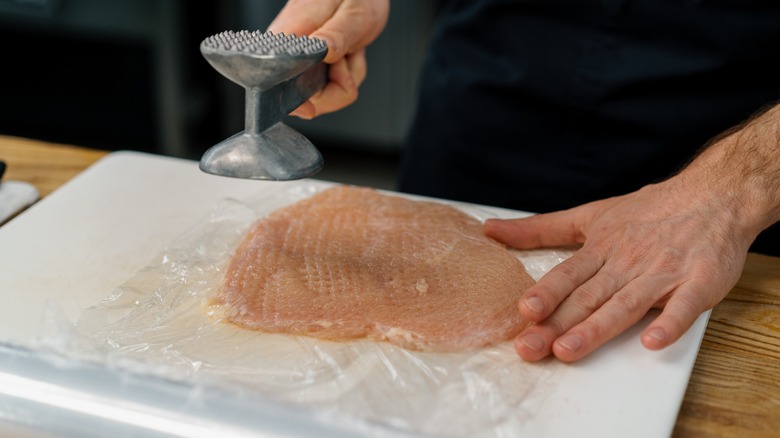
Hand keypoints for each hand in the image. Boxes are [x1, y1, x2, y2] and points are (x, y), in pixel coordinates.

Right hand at [268, 0, 389, 117]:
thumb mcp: (353, 14)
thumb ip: (336, 35)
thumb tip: (322, 53)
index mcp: (289, 36)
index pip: (277, 80)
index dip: (296, 101)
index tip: (310, 107)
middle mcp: (290, 52)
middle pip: (307, 98)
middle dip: (337, 87)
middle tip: (346, 57)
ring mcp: (302, 61)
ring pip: (325, 96)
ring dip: (347, 77)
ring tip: (350, 49)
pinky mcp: (314, 66)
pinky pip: (334, 87)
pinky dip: (349, 74)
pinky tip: (350, 53)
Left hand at [484, 172, 755, 361]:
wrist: (713, 196)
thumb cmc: (647, 211)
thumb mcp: (588, 215)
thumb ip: (539, 229)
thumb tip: (490, 230)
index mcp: (601, 249)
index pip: (567, 275)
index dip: (546, 293)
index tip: (523, 311)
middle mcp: (627, 263)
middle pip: (588, 297)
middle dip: (557, 323)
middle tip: (530, 347)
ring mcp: (662, 274)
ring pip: (625, 305)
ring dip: (597, 328)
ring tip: (569, 350)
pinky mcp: (698, 282)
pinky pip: (684, 306)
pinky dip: (670, 323)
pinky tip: (653, 341)